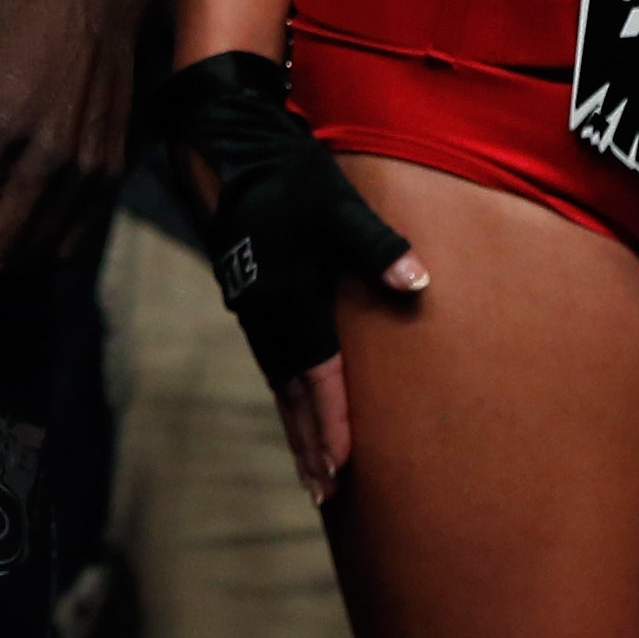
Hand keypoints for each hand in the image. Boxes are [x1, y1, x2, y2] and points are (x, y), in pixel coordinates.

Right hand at [154, 52, 423, 502]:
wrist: (220, 142)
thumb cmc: (283, 172)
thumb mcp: (334, 203)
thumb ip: (376, 246)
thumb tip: (418, 281)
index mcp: (288, 299)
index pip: (316, 378)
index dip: (331, 426)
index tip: (342, 471)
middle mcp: (265, 313)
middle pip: (291, 394)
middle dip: (308, 444)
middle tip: (321, 494)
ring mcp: (253, 306)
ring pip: (278, 381)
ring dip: (295, 425)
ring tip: (311, 466)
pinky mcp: (251, 293)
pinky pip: (271, 360)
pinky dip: (286, 392)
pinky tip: (295, 401)